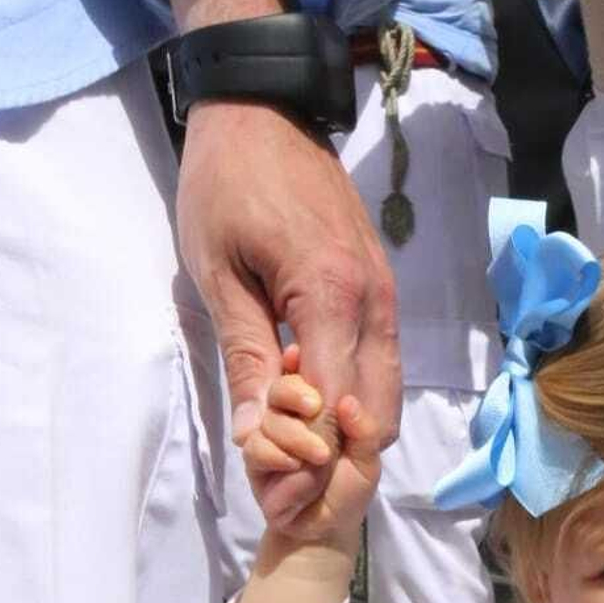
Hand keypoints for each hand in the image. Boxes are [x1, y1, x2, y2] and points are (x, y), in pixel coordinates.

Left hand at [175, 99, 400, 529]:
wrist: (263, 105)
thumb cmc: (226, 182)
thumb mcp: (217, 273)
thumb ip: (247, 360)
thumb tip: (259, 440)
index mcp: (332, 296)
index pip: (335, 411)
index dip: (308, 465)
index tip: (275, 497)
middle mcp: (375, 303)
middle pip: (376, 418)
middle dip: (336, 467)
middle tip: (288, 492)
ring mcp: (386, 296)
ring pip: (386, 398)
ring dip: (348, 438)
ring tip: (295, 455)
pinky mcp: (383, 290)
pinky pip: (381, 366)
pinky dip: (354, 401)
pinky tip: (309, 403)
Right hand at [242, 346, 382, 553]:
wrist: (327, 529)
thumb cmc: (347, 489)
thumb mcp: (366, 460)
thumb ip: (363, 431)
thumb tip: (348, 402)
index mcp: (315, 408)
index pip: (301, 374)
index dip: (298, 364)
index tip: (299, 357)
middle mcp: (288, 416)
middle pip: (278, 388)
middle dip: (294, 393)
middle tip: (314, 406)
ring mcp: (269, 436)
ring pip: (268, 418)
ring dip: (293, 435)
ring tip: (319, 455)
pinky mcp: (256, 460)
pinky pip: (257, 447)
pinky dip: (277, 456)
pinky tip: (292, 465)